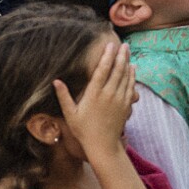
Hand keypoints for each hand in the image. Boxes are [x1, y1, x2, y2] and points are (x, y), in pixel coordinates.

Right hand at [55, 40, 134, 155]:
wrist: (102, 144)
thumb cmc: (83, 129)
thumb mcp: (70, 113)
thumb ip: (63, 96)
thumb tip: (56, 81)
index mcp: (94, 94)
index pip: (102, 70)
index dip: (107, 56)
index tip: (110, 45)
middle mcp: (109, 94)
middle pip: (117, 70)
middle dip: (121, 55)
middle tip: (123, 44)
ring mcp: (119, 98)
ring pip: (126, 76)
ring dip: (127, 62)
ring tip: (128, 51)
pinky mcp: (126, 104)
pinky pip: (131, 85)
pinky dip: (132, 75)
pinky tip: (132, 68)